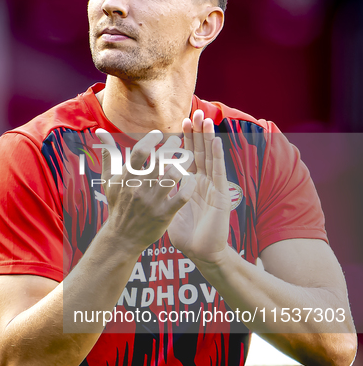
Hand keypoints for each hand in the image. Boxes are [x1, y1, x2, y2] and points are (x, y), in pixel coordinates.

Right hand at [96, 127, 195, 254]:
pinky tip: (191, 178)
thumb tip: (100, 133)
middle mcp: (139, 188)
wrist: (122, 237)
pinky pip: (182, 196)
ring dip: (184, 162)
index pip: (140, 151)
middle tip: (177, 142)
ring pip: (174, 176)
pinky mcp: (164, 214)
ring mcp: (153, 201)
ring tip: (189, 156)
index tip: (159, 134)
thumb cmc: (117, 205)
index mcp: (126, 177)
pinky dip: (189, 185)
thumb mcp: (108, 181)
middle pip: (160, 160)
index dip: (152, 139)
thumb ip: (108, 156)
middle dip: (172, 146)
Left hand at [167, 110, 231, 266]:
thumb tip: (145, 187)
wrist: (201, 253)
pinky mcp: (220, 196)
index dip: (186, 140)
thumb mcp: (168, 212)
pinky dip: (217, 157)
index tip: (181, 123)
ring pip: (211, 158)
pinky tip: (216, 142)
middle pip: (201, 152)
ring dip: (209, 139)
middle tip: (195, 112)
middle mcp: (203, 183)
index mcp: (191, 184)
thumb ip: (159, 197)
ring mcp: (213, 188)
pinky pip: (218, 173)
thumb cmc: (186, 234)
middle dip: (198, 133)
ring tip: (206, 120)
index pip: (189, 157)